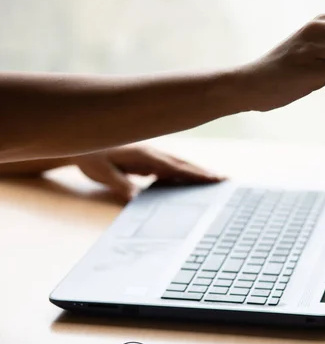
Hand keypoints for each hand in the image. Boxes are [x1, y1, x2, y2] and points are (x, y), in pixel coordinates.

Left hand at [70, 145, 224, 199]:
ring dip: (197, 171)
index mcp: (145, 155)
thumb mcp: (103, 174)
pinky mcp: (148, 160)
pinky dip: (184, 172)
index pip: (175, 167)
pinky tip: (191, 179)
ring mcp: (151, 155)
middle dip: (204, 171)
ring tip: (215, 179)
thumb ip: (121, 185)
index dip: (195, 173)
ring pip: (179, 164)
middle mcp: (152, 153)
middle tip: (224, 179)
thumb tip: (137, 199)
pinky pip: (170, 167)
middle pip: (183, 164)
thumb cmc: (92, 158)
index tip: (213, 178)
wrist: (80, 144)